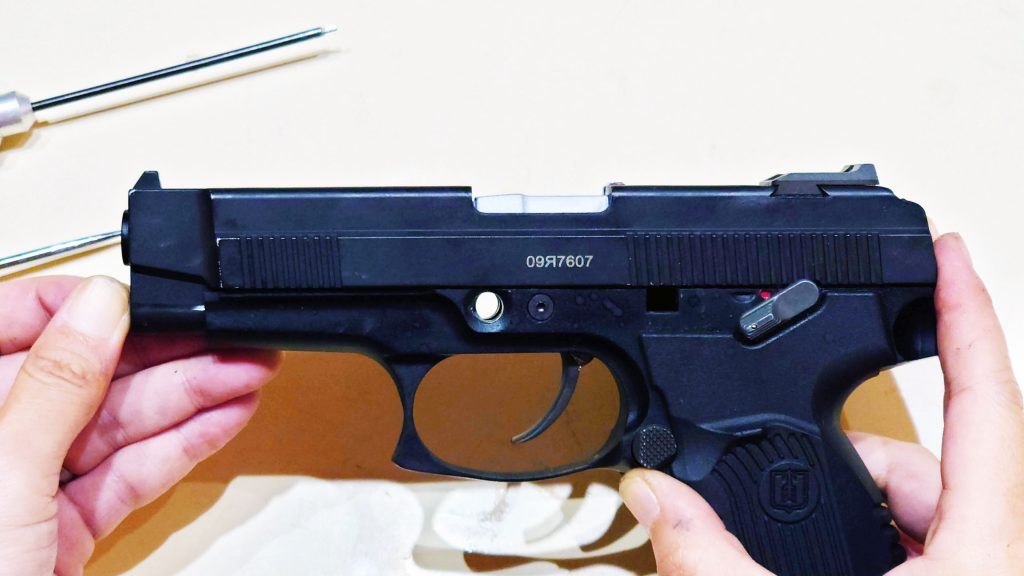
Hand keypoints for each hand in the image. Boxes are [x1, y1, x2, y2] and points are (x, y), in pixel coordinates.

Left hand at [0, 276, 280, 575]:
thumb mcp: (2, 477)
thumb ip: (54, 384)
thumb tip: (100, 305)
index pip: (8, 322)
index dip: (78, 305)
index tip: (141, 297)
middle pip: (78, 374)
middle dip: (161, 355)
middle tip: (226, 337)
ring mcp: (19, 490)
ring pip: (111, 427)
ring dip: (187, 400)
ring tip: (248, 371)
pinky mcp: (57, 533)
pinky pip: (123, 477)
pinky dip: (178, 449)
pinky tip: (222, 419)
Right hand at [618, 233, 1022, 574]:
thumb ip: (713, 556)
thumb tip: (656, 495)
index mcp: (982, 551)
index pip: (983, 401)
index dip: (965, 316)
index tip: (947, 255)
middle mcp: (988, 552)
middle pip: (921, 454)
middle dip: (843, 448)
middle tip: (782, 463)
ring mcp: (970, 570)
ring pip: (905, 495)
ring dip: (839, 497)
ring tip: (783, 540)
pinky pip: (904, 532)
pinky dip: (851, 534)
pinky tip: (803, 560)